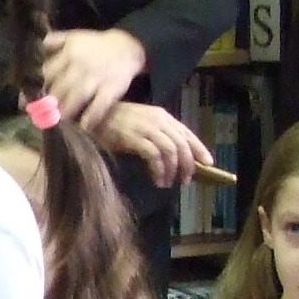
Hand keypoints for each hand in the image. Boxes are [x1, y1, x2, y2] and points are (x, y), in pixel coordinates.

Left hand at [41, 28, 150, 129]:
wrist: (126, 47)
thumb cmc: (95, 45)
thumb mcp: (74, 37)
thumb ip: (55, 40)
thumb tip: (39, 46)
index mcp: (70, 53)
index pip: (49, 71)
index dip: (42, 84)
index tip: (39, 93)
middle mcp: (81, 66)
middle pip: (61, 87)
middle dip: (51, 101)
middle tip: (46, 112)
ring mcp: (97, 78)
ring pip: (77, 96)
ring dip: (67, 110)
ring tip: (60, 120)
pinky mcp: (111, 89)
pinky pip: (100, 105)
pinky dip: (92, 117)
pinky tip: (85, 126)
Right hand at [97, 102, 214, 187]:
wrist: (90, 116)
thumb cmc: (113, 123)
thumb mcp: (140, 124)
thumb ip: (156, 134)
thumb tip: (173, 154)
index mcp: (161, 116)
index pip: (186, 132)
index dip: (199, 148)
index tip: (207, 163)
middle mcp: (157, 120)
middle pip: (181, 144)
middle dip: (187, 164)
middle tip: (185, 180)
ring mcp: (146, 128)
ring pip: (171, 151)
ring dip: (172, 170)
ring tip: (167, 182)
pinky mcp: (134, 138)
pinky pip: (154, 156)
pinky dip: (158, 170)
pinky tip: (156, 179)